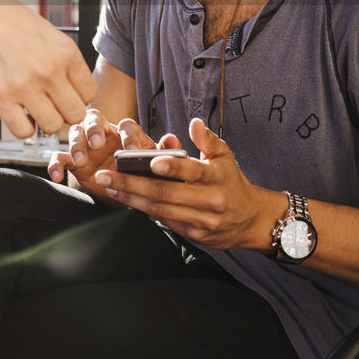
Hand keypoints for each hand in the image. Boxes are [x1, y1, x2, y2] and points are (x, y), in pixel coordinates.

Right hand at [0, 0, 94, 137]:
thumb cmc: (8, 19)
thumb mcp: (49, 33)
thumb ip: (64, 60)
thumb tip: (75, 88)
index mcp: (65, 52)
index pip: (90, 93)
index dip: (78, 97)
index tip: (66, 95)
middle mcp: (49, 70)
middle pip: (75, 114)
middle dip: (64, 112)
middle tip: (51, 105)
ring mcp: (25, 85)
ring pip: (52, 126)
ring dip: (44, 121)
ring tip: (33, 108)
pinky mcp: (0, 97)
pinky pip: (23, 131)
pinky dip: (23, 127)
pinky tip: (18, 113)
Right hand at [48, 112, 177, 195]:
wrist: (125, 189)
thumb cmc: (140, 172)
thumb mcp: (154, 164)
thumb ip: (164, 151)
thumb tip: (172, 139)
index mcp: (125, 132)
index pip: (125, 124)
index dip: (127, 134)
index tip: (129, 149)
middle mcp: (104, 133)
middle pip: (94, 118)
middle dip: (94, 129)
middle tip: (97, 144)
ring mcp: (86, 145)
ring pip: (75, 133)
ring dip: (76, 144)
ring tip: (80, 160)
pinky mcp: (73, 160)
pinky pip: (60, 156)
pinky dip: (55, 164)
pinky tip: (56, 176)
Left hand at [92, 117, 274, 250]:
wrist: (252, 220)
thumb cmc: (232, 182)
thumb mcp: (225, 157)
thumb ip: (208, 140)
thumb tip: (194, 123)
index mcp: (216, 177)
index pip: (192, 170)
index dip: (173, 167)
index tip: (152, 162)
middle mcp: (210, 200)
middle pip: (166, 193)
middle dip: (131, 183)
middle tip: (105, 175)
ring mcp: (202, 220)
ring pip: (161, 209)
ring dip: (132, 199)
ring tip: (109, 187)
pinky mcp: (195, 235)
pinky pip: (166, 222)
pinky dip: (146, 211)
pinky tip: (127, 200)